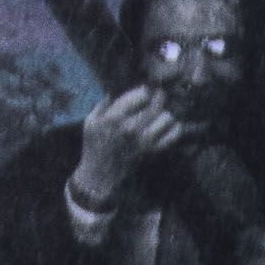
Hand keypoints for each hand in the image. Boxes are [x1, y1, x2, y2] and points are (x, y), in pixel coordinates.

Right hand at [69, 88, 186, 210]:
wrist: (101, 173)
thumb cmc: (94, 145)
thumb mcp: (90, 121)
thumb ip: (103, 104)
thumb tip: (116, 90)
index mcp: (114, 118)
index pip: (141, 95)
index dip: (144, 91)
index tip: (144, 91)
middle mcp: (132, 128)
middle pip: (156, 105)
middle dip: (159, 98)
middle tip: (158, 96)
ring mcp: (144, 140)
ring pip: (167, 118)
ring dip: (165, 113)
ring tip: (160, 113)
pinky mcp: (153, 151)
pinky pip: (173, 136)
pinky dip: (174, 129)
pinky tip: (169, 126)